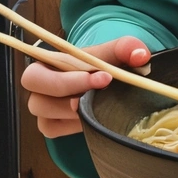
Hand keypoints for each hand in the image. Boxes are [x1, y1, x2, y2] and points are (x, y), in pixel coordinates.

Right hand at [20, 35, 151, 138]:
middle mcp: (40, 85)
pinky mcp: (50, 124)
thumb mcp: (117, 50)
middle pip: (36, 100)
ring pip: (45, 119)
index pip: (41, 73)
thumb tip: (141, 56)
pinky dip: (72, 127)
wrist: (104, 77)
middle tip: (99, 94)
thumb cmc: (104, 61)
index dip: (70, 79)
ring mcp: (43, 106)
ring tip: (99, 106)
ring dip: (74, 115)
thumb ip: (127, 47)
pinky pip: (53, 130)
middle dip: (70, 98)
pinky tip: (92, 118)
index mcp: (49, 62)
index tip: (106, 77)